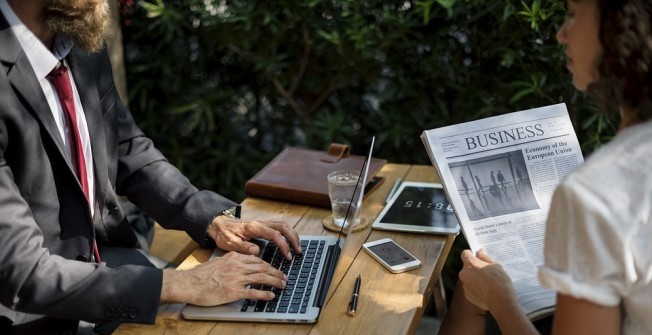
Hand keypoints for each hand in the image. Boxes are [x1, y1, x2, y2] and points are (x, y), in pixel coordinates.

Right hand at [161, 251, 287, 305]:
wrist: (189, 283)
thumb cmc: (201, 275)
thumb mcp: (219, 262)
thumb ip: (232, 262)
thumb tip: (243, 265)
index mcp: (234, 257)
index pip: (257, 260)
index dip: (269, 265)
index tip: (275, 269)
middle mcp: (237, 266)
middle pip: (262, 268)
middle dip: (276, 272)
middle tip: (284, 277)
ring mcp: (236, 279)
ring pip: (261, 278)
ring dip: (274, 281)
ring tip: (282, 284)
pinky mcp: (233, 291)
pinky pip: (253, 292)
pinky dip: (264, 294)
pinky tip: (271, 295)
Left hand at [207, 215, 301, 259]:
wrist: (218, 224)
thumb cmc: (224, 234)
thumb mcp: (230, 243)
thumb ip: (243, 247)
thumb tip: (256, 251)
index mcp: (254, 228)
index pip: (275, 235)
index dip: (284, 245)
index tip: (288, 256)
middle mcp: (260, 223)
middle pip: (283, 226)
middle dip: (293, 238)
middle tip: (299, 251)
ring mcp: (262, 223)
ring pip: (283, 225)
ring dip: (292, 235)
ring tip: (297, 247)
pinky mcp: (263, 225)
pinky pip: (279, 226)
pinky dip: (287, 233)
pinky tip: (289, 242)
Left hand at [458, 249, 515, 310]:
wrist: (500, 300)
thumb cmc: (499, 281)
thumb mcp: (495, 265)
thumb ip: (485, 258)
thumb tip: (479, 253)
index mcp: (470, 264)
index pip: (465, 254)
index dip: (471, 254)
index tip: (477, 257)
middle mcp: (464, 274)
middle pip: (467, 268)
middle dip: (474, 268)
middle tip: (486, 272)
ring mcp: (465, 285)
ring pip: (468, 279)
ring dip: (474, 279)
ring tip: (487, 284)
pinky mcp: (467, 295)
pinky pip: (470, 289)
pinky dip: (475, 289)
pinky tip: (485, 291)